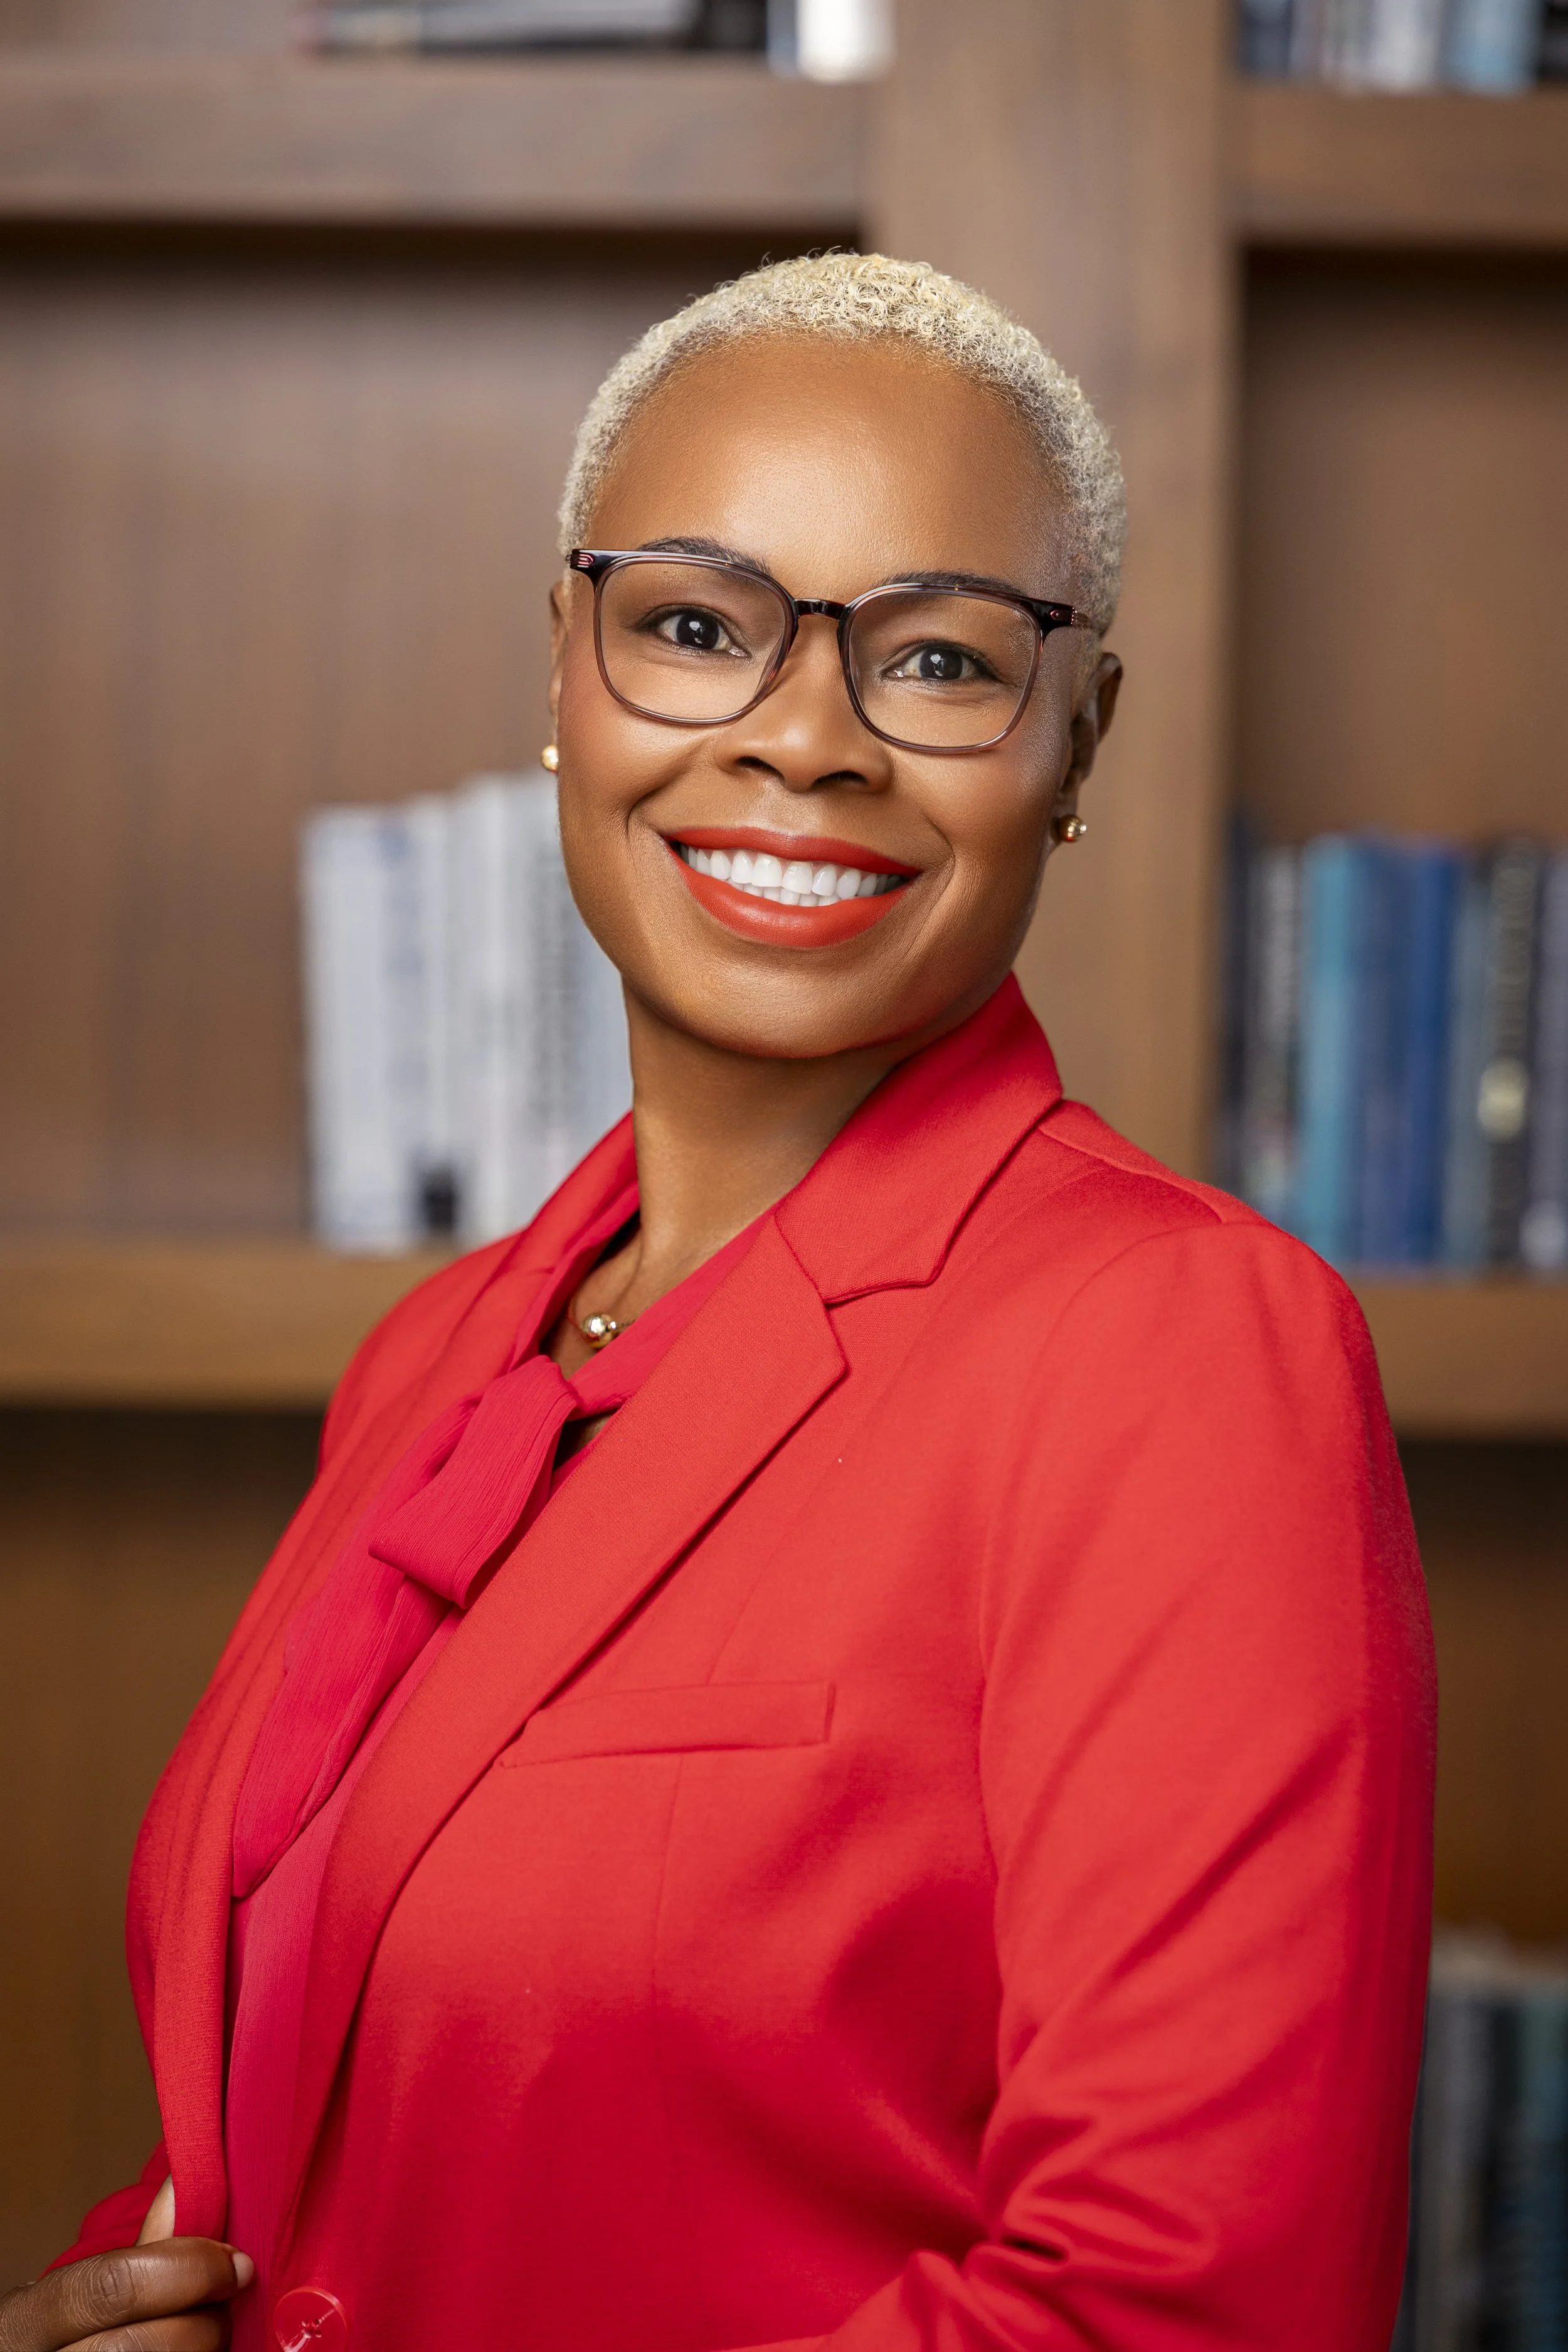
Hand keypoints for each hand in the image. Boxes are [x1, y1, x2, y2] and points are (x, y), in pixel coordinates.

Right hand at [0, 2236, 252, 2351]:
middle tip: (224, 2313)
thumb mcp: (78, 2298)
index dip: (185, 2270)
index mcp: (22, 2326)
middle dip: (200, 2324)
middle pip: (135, 2347)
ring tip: (209, 2339)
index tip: (233, 2263)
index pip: (108, 2287)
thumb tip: (184, 2182)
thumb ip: (139, 2252)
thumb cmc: (66, 2342)